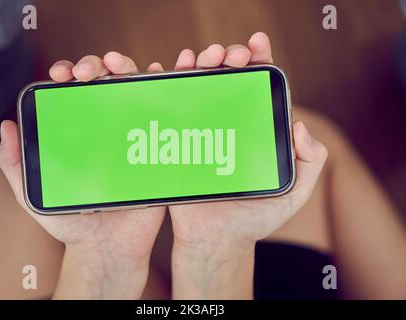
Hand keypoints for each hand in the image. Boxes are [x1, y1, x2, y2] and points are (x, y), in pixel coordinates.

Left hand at [0, 52, 165, 298]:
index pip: (74, 95)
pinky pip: (160, 115)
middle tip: (87, 71)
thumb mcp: (35, 196)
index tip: (61, 75)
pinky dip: (160, 90)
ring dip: (127, 69)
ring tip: (117, 64)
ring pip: (132, 93)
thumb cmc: (72, 225)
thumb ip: (17, 166)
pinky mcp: (154, 149)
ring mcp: (132, 137)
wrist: (109, 249)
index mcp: (79, 136)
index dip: (68, 75)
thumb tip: (8, 126)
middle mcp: (105, 131)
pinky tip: (157, 75)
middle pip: (104, 86)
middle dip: (96, 66)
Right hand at [161, 32, 328, 298]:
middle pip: (228, 80)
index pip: (259, 88)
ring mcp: (200, 132)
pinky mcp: (176, 142)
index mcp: (255, 131)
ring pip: (199, 88)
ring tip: (203, 58)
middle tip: (228, 55)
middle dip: (228, 58)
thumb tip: (300, 125)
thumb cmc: (254, 220)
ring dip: (200, 64)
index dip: (260, 61)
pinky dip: (169, 84)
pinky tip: (168, 70)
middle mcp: (228, 125)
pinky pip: (171, 108)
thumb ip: (310, 163)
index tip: (258, 46)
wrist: (214, 241)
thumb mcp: (293, 194)